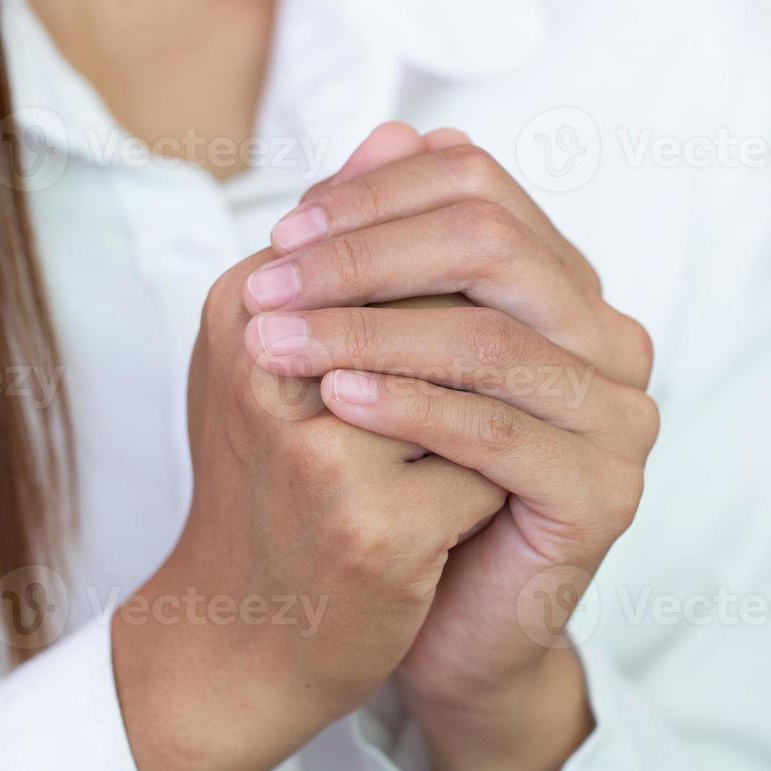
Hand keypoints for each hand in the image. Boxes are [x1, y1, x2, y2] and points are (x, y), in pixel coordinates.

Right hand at [112, 240, 505, 770]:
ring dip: (503, 405)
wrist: (239, 640)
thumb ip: (356, 251)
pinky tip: (483, 511)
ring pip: (475, 383)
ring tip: (511, 427)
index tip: (503, 302)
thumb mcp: (288, 359)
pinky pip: (486, 471)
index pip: (389, 235)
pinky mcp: (372, 529)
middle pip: (441, 300)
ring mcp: (319, 450)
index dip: (465, 270)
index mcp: (239, 309)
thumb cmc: (275, 490)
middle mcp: (265, 364)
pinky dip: (498, 484)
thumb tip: (412, 130)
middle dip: (494, 333)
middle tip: (531, 358)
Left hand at [246, 123, 658, 770]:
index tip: (281, 233)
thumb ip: (397, 250)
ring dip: (367, 330)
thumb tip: (389, 127)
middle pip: (495, 245)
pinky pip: (500, 433)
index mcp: (570, 292)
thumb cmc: (408, 479)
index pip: (484, 191)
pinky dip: (411, 408)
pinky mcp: (606, 495)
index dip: (376, 198)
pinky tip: (335, 403)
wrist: (441, 621)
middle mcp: (611, 341)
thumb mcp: (392, 350)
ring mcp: (621, 418)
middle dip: (365, 253)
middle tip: (266, 282)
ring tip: (271, 342)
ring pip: (491, 339)